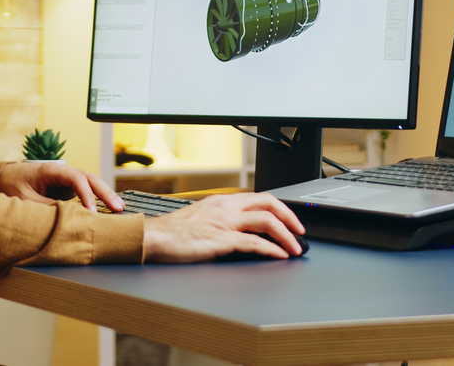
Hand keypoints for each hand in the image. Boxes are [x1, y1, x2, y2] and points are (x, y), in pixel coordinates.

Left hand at [0, 162, 123, 211]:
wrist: (4, 177)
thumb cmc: (12, 185)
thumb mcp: (26, 199)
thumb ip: (46, 208)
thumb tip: (67, 219)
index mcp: (52, 170)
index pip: (76, 179)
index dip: (86, 195)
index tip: (92, 211)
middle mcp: (63, 172)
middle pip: (90, 178)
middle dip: (105, 192)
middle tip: (119, 208)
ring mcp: (66, 180)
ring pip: (91, 185)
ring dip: (105, 196)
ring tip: (119, 209)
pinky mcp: (67, 189)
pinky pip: (85, 193)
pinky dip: (97, 201)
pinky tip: (107, 210)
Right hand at [143, 193, 305, 262]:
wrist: (152, 238)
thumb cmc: (172, 234)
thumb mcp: (201, 221)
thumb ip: (221, 222)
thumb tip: (240, 233)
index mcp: (222, 201)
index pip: (258, 197)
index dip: (278, 208)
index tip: (289, 219)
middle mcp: (225, 207)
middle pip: (268, 202)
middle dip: (290, 216)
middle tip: (301, 231)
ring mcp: (224, 221)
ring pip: (266, 220)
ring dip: (286, 235)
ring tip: (296, 248)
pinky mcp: (221, 239)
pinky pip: (254, 242)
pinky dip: (271, 249)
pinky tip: (279, 256)